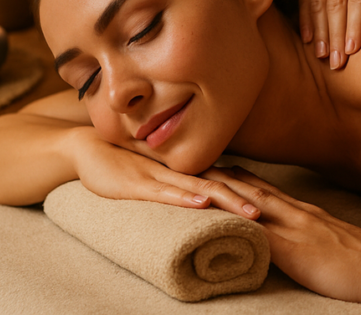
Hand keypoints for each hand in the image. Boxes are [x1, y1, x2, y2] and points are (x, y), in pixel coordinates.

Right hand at [68, 127, 259, 218]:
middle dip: (246, 199)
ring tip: (250, 213)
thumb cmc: (125, 162)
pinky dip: (184, 198)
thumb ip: (181, 184)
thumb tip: (207, 199)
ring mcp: (159, 176)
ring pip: (199, 189)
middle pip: (221, 184)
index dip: (248, 193)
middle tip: (272, 213)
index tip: (272, 207)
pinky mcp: (137, 184)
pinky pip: (164, 192)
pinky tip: (201, 204)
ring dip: (227, 201)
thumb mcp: (159, 175)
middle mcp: (178, 170)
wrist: (88, 147)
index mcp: (186, 169)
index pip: (225, 180)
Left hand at [202, 166, 360, 305]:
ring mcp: (294, 226)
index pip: (263, 186)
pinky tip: (214, 218)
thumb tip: (291, 237)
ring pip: (250, 201)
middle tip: (190, 162)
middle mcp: (296, 211)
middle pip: (250, 186)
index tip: (213, 166)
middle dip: (219, 175)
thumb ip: (310, 233)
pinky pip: (257, 232)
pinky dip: (234, 221)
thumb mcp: (331, 238)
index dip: (236, 176)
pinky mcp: (293, 248)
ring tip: (194, 178)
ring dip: (221, 189)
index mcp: (304, 210)